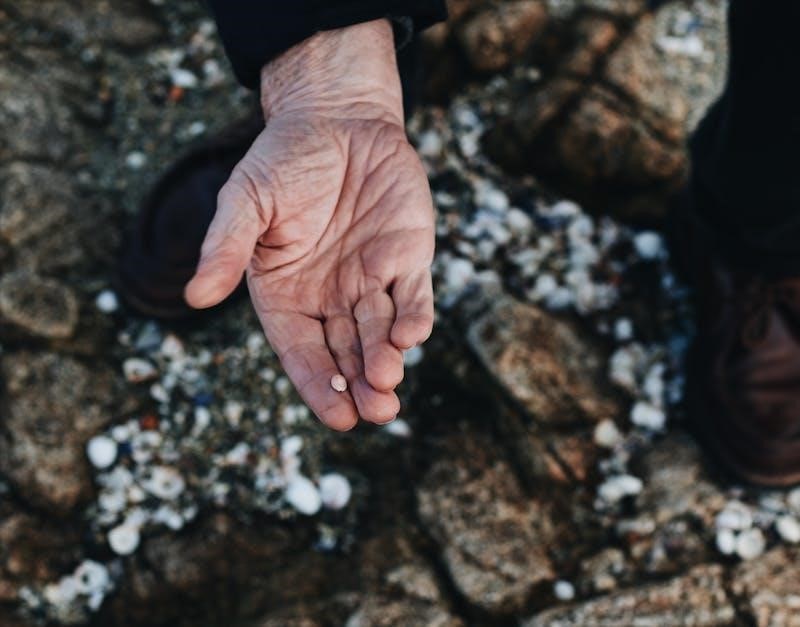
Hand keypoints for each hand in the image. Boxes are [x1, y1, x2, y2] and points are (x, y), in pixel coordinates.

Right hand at [184, 20, 434, 430]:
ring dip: (386, 359)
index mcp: (287, 294)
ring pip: (381, 331)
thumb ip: (226, 247)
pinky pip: (414, 295)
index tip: (337, 416)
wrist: (336, 118)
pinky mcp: (407, 257)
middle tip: (374, 412)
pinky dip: (414, 317)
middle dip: (360, 384)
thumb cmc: (282, 160)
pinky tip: (411, 337)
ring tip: (389, 385)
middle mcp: (331, 296)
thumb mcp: (246, 200)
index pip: (302, 351)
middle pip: (346, 351)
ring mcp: (371, 279)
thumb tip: (196, 296)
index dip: (319, 384)